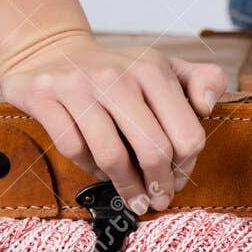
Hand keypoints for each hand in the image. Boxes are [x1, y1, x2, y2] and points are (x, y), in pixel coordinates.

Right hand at [0, 33, 227, 214]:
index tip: (179, 180)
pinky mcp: (43, 96)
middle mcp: (117, 74)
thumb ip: (204, 81)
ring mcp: (78, 84)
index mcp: (154, 69)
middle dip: (159, 184)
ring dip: (126, 185)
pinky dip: (89, 168)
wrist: (54, 51)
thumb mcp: (166, 68)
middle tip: (158, 201)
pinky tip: (99, 171)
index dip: (186, 166)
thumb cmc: (120, 72)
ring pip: (111, 155)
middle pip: (152, 149)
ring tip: (133, 198)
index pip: (186, 134)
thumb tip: (208, 106)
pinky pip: (73, 149)